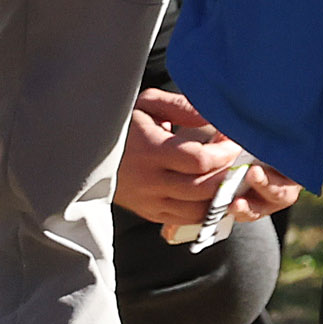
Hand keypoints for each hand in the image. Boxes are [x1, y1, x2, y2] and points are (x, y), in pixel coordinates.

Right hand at [116, 90, 296, 228]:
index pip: (198, 160)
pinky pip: (187, 219)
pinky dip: (206, 209)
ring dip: (221, 196)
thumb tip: (215, 118)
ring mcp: (150, 202)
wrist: (85, 151)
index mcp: (149, 150)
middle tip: (238, 160)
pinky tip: (212, 193)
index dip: (224, 152)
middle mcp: (150, 181)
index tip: (233, 140)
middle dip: (229, 175)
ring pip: (199, 211)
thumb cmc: (121, 123)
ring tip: (229, 177)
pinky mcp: (150, 213)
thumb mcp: (146, 104)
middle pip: (204, 189)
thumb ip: (182, 107)